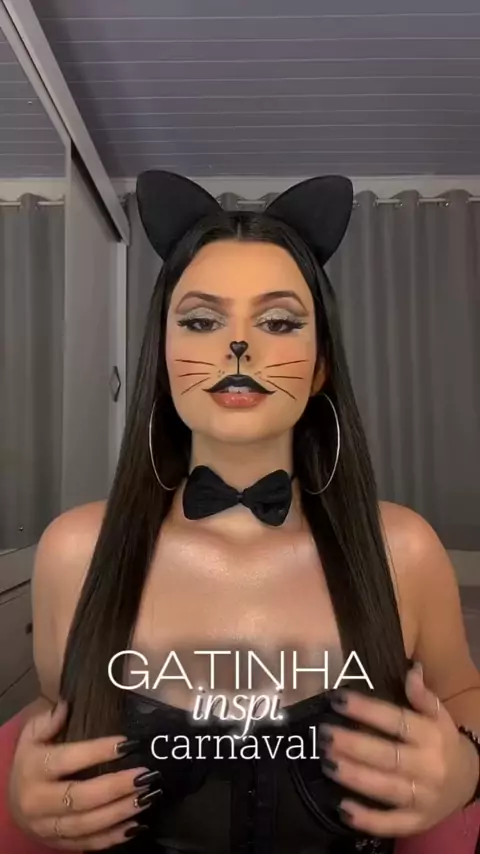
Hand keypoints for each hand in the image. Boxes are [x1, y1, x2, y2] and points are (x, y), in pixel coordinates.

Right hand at [8, 700, 160, 848]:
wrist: (13, 800)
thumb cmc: (31, 760)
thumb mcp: (32, 735)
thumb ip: (49, 720)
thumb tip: (66, 705)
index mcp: (33, 769)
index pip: (68, 759)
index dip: (98, 751)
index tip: (128, 744)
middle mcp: (37, 801)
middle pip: (80, 797)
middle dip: (115, 787)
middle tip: (144, 775)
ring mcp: (47, 826)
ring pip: (86, 824)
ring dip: (119, 813)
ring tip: (146, 798)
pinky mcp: (57, 844)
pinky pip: (87, 844)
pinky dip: (112, 838)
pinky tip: (136, 826)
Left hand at [319, 663, 479, 836]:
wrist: (469, 783)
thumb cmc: (443, 743)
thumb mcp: (439, 716)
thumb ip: (423, 696)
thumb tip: (413, 669)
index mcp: (431, 737)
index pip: (397, 722)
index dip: (367, 710)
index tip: (338, 699)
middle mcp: (428, 767)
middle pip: (387, 756)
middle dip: (353, 745)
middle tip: (324, 734)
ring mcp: (422, 798)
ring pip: (385, 788)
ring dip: (354, 777)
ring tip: (326, 762)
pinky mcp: (416, 822)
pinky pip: (390, 823)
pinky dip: (367, 819)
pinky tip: (342, 808)